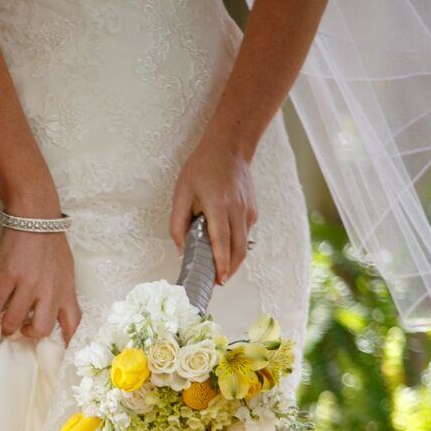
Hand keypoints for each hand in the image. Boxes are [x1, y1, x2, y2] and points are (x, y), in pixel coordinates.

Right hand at [0, 229, 79, 341]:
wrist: (36, 217)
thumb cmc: (51, 242)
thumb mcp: (65, 268)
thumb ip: (61, 290)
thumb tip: (52, 310)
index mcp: (66, 289)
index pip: (72, 323)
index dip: (65, 340)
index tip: (56, 349)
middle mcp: (50, 291)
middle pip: (41, 329)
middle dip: (29, 335)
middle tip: (22, 331)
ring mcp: (28, 284)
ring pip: (15, 321)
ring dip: (7, 329)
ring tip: (3, 327)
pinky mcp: (9, 277)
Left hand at [170, 135, 256, 283]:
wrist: (230, 148)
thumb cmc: (202, 169)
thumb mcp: (181, 193)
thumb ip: (178, 223)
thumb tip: (181, 250)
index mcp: (218, 205)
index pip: (222, 241)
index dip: (221, 263)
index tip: (220, 279)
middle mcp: (238, 210)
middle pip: (238, 249)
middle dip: (229, 269)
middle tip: (217, 282)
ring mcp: (248, 211)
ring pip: (244, 244)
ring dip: (233, 261)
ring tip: (220, 272)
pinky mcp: (252, 211)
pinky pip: (244, 233)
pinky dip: (235, 245)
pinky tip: (223, 247)